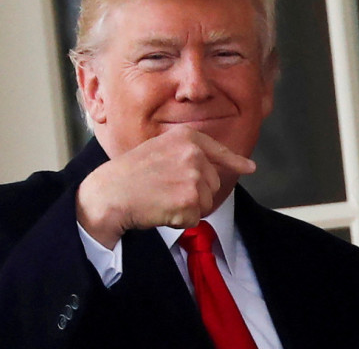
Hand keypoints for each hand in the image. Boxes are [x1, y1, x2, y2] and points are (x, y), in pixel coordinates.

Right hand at [75, 127, 254, 248]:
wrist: (108, 193)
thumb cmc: (129, 174)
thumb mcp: (160, 149)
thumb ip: (188, 154)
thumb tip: (216, 167)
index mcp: (188, 137)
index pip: (219, 151)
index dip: (235, 162)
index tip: (250, 168)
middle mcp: (195, 153)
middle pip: (213, 183)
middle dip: (194, 193)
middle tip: (163, 190)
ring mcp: (194, 176)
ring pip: (206, 203)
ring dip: (187, 208)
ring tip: (160, 198)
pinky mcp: (191, 200)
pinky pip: (195, 218)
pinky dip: (179, 221)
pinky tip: (160, 210)